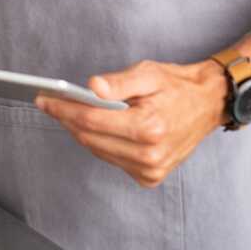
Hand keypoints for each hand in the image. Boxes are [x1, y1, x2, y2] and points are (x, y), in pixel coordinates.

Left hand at [35, 59, 229, 187]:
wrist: (207, 104)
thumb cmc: (176, 86)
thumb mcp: (147, 73)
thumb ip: (118, 82)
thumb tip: (91, 88)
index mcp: (149, 127)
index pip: (91, 119)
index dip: (63, 109)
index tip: (43, 100)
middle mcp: (150, 154)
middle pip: (90, 138)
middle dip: (66, 119)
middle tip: (48, 103)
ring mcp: (151, 169)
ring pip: (98, 151)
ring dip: (80, 132)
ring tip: (65, 112)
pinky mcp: (151, 176)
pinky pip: (112, 159)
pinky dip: (99, 143)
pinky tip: (94, 128)